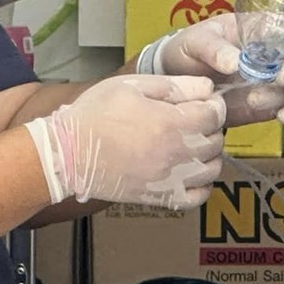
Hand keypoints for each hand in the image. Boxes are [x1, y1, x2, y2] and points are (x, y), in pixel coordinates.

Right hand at [26, 74, 225, 208]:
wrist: (67, 154)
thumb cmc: (96, 113)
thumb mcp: (132, 85)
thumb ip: (175, 85)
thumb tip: (207, 88)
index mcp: (171, 123)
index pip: (216, 114)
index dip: (213, 104)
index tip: (202, 101)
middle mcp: (177, 154)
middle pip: (216, 141)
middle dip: (210, 127)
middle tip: (193, 119)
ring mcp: (170, 180)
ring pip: (212, 169)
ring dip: (208, 154)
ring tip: (191, 143)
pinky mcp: (160, 198)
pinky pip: (197, 197)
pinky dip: (201, 185)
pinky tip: (190, 172)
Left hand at [137, 13, 283, 127]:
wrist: (173, 80)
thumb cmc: (186, 51)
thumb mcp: (194, 41)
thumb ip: (214, 48)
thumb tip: (235, 61)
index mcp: (257, 30)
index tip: (279, 58)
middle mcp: (270, 54)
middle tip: (278, 79)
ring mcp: (269, 80)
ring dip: (281, 95)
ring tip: (254, 100)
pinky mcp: (266, 104)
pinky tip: (281, 116)